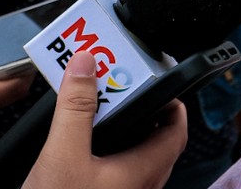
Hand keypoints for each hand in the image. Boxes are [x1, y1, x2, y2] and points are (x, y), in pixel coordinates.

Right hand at [23, 51, 186, 188]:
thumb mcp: (63, 154)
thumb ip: (76, 108)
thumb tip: (86, 64)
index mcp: (143, 172)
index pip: (177, 129)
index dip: (171, 101)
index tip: (154, 79)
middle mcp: (140, 188)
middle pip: (154, 141)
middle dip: (137, 110)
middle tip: (115, 87)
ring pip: (133, 158)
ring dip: (116, 132)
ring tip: (91, 110)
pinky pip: (114, 174)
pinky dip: (102, 153)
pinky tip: (76, 147)